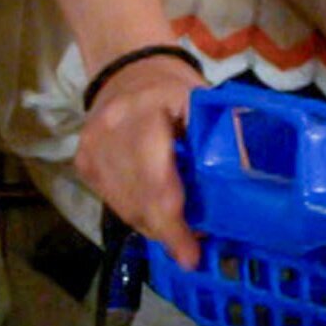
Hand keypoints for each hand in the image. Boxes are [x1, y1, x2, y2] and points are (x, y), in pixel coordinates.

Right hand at [77, 57, 205, 269]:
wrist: (125, 68)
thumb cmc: (172, 86)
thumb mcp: (202, 101)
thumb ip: (218, 139)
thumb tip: (243, 184)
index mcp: (143, 114)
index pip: (156, 183)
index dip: (174, 226)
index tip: (191, 257)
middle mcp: (108, 134)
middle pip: (138, 202)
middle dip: (167, 232)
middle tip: (191, 248)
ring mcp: (90, 150)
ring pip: (123, 207)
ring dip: (152, 226)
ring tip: (177, 232)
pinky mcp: (82, 162)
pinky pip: (111, 201)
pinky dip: (135, 213)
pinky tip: (154, 213)